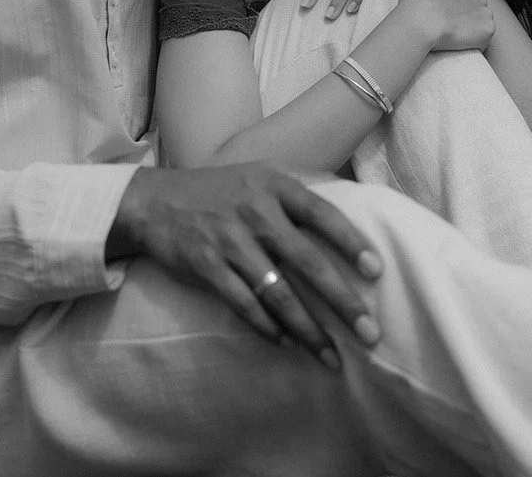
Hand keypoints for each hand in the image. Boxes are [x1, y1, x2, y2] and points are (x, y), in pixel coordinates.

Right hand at [107, 163, 383, 367]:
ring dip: (308, 329)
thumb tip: (352, 193)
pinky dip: (266, 326)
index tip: (376, 270)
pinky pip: (243, 304)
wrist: (155, 201)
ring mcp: (230, 242)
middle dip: (342, 300)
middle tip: (370, 333)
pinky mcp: (206, 267)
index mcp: (277, 187)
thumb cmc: (222, 190)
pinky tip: (286, 343)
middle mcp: (257, 214)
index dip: (351, 241)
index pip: (323, 214)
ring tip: (332, 357)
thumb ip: (303, 186)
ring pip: (278, 293)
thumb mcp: (263, 174)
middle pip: (308, 261)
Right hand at [395, 0, 494, 50]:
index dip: (455, 5)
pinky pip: (484, 39)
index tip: (445, 13)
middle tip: (449, 26)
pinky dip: (475, 43)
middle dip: (465, 17)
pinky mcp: (488, 29)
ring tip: (454, 36)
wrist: (422, 20)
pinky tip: (460, 44)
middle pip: (476, 9)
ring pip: (481, 24)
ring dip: (471, 30)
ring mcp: (485, 14)